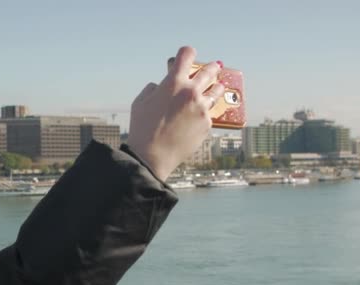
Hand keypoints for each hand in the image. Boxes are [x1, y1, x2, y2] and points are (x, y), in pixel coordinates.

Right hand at [126, 46, 224, 180]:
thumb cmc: (142, 129)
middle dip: (211, 67)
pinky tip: (203, 114)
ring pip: (217, 91)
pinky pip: (210, 113)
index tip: (188, 55)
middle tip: (214, 66)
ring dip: (216, 87)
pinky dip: (206, 112)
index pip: (187, 54)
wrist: (152, 156)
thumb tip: (161, 86)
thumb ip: (154, 88)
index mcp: (173, 82)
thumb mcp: (140, 102)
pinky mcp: (207, 124)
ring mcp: (202, 108)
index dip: (186, 53)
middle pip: (209, 70)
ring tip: (218, 86)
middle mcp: (191, 91)